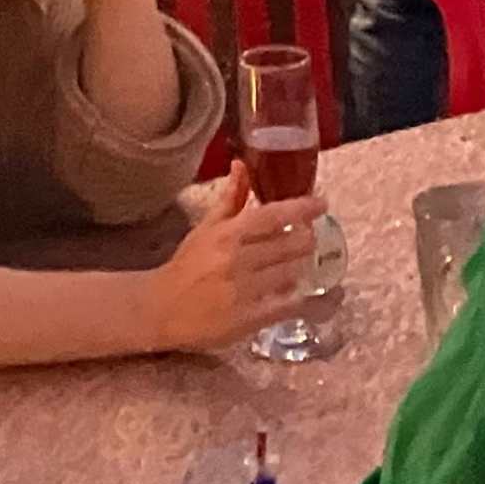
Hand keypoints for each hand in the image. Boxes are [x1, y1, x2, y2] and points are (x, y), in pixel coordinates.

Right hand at [137, 167, 321, 350]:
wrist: (162, 308)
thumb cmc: (187, 264)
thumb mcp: (206, 227)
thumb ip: (230, 198)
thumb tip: (242, 164)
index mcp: (227, 234)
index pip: (273, 215)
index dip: (302, 208)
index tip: (322, 203)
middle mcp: (237, 260)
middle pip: (290, 245)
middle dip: (306, 239)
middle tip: (309, 237)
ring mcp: (244, 291)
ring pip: (291, 273)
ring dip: (301, 266)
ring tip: (299, 263)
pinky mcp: (248, 320)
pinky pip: (285, 305)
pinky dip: (296, 297)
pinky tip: (295, 292)